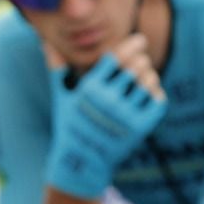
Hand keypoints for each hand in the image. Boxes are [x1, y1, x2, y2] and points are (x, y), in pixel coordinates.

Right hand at [46, 48, 168, 200]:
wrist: (82, 162)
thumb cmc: (70, 125)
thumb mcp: (62, 97)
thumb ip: (57, 68)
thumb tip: (45, 42)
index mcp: (90, 89)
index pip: (117, 56)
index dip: (131, 45)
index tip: (139, 41)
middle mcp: (108, 101)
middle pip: (135, 66)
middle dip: (142, 59)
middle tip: (143, 59)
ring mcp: (125, 116)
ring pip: (149, 82)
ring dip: (150, 76)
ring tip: (147, 76)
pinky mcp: (139, 129)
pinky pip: (158, 101)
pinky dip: (157, 94)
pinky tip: (150, 94)